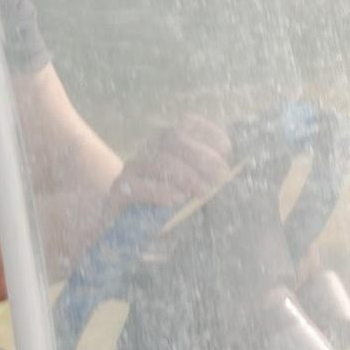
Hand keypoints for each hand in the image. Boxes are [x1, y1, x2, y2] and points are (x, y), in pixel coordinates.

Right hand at [106, 113, 232, 216]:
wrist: (123, 225)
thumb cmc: (166, 204)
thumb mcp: (189, 188)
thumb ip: (205, 181)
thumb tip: (230, 180)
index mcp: (167, 143)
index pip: (186, 123)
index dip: (208, 131)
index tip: (226, 148)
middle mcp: (148, 149)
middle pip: (173, 137)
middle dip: (201, 155)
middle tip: (220, 177)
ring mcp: (132, 169)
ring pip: (158, 160)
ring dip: (186, 175)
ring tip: (203, 192)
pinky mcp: (119, 191)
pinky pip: (138, 186)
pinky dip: (160, 192)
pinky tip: (177, 200)